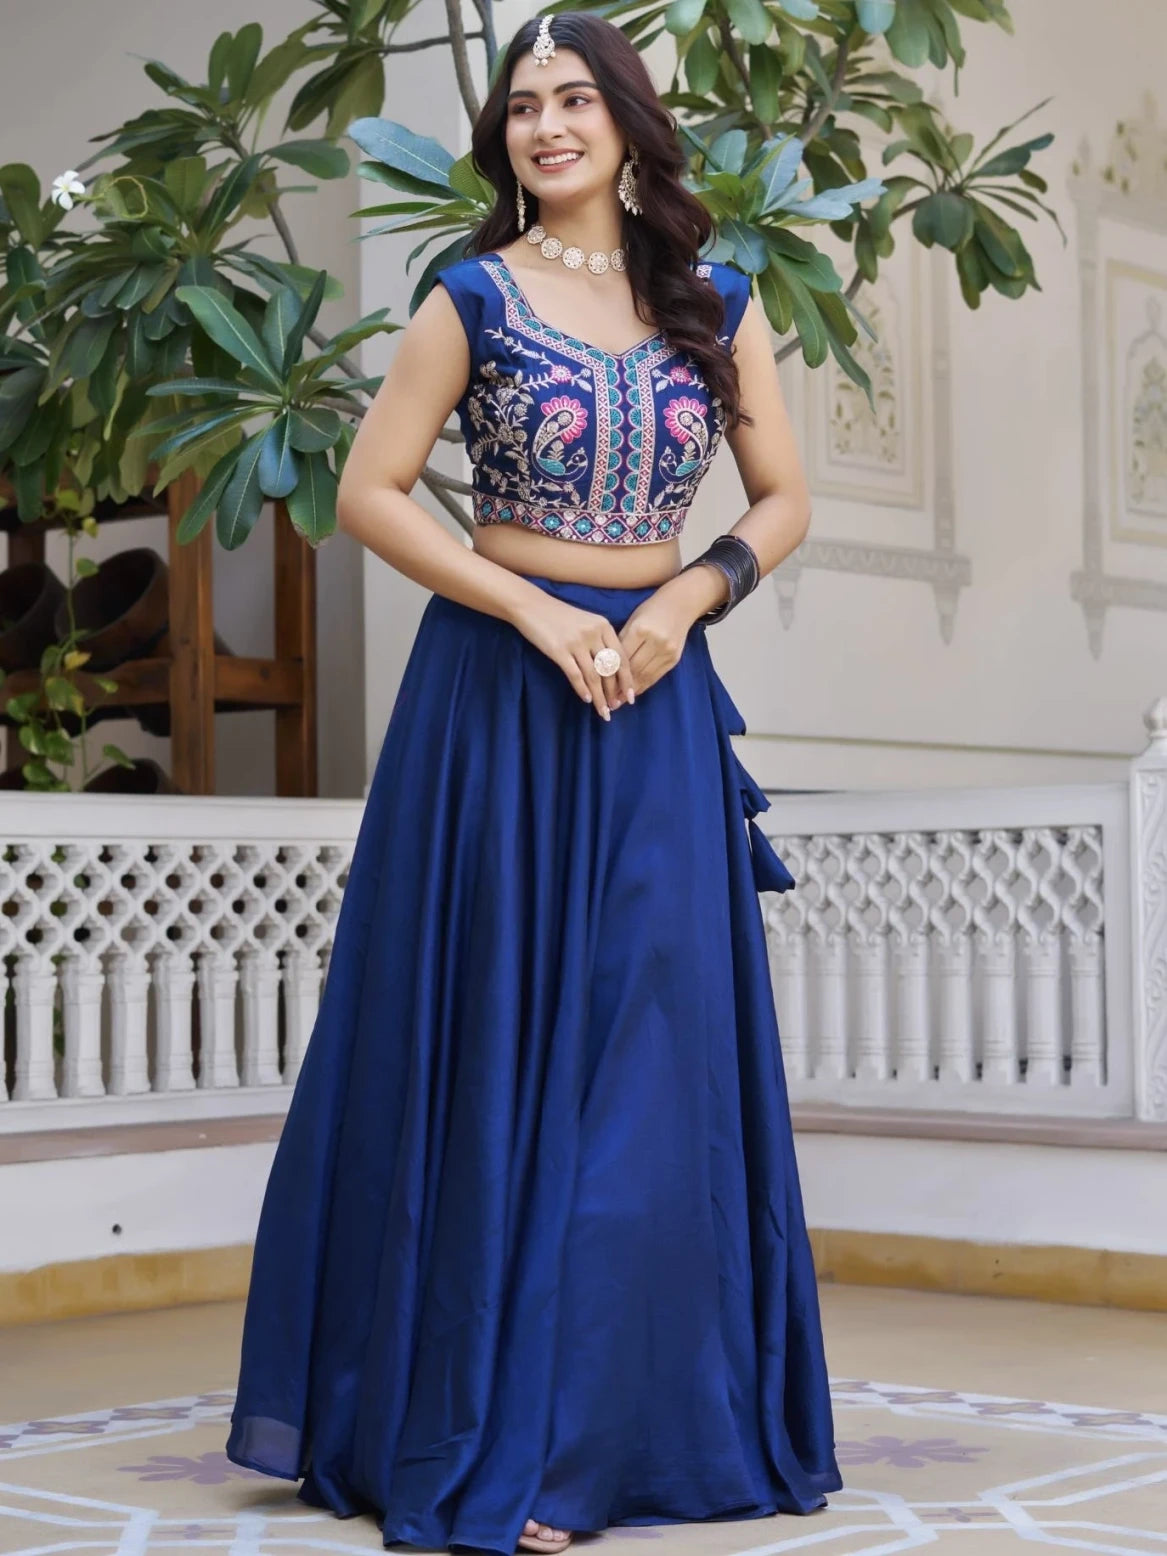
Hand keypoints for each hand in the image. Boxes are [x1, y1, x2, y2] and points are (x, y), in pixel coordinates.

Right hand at [510, 593, 635, 720]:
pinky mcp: (559, 650)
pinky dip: (582, 689)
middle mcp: (594, 634)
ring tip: (603, 711)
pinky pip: (575, 675)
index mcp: (604, 626)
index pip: (622, 658)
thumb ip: (601, 641)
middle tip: (616, 708)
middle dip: (614, 692)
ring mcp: (576, 642)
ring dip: (599, 697)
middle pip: (610, 669)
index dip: (627, 680)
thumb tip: (612, 671)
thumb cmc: (560, 616)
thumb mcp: (587, 622)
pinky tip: (587, 700)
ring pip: (594, 676)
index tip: (630, 697)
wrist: (532, 606)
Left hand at [611, 574, 712, 703]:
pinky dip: (644, 685)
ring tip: (619, 701)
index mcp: (640, 629)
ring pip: (645, 675)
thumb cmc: (651, 610)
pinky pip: (656, 676)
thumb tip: (608, 665)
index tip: (599, 686)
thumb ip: (622, 641)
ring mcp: (667, 651)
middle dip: (619, 687)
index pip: (622, 657)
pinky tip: (634, 692)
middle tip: (607, 701)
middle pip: (633, 669)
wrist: (681, 604)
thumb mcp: (633, 620)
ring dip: (631, 690)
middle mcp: (655, 641)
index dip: (610, 673)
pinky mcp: (674, 659)